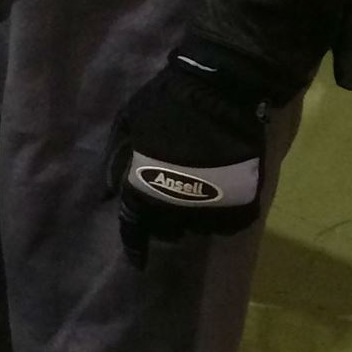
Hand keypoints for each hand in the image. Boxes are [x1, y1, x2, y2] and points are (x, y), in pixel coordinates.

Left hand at [107, 50, 275, 263]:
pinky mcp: (243, 200)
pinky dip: (224, 217)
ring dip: (196, 219)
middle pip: (169, 232)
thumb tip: (108, 192)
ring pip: (201, 229)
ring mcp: (212, 204)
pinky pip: (230, 224)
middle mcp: (175, 204)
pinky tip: (222, 201)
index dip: (135, 244)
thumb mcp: (127, 125)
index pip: (134, 226)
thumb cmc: (166, 103)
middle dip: (165, 224)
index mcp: (143, 187)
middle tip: (169, 207)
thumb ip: (116, 161)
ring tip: (198, 200)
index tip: (137, 260)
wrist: (220, 90)